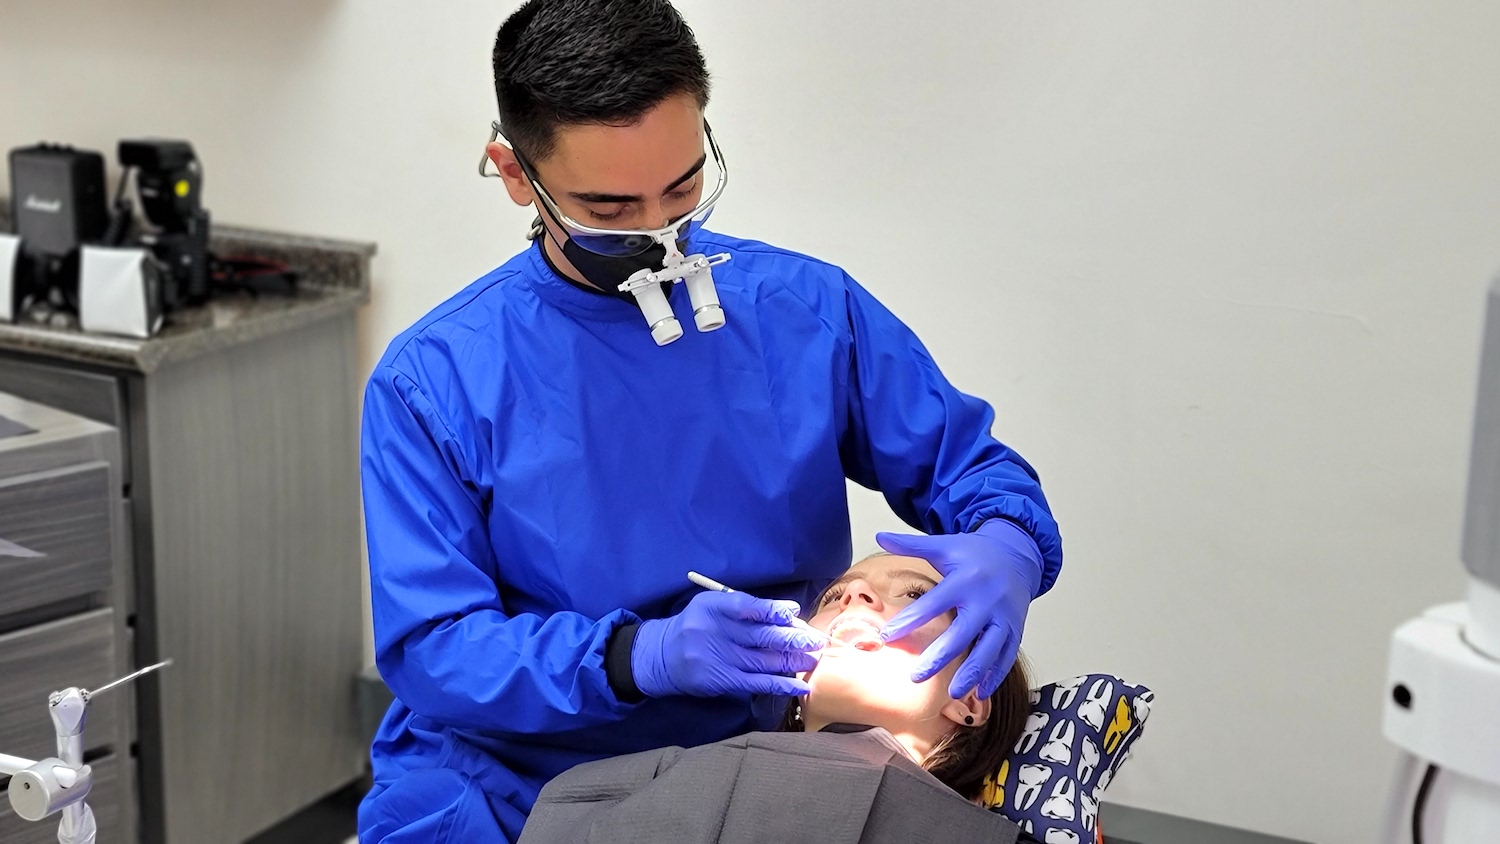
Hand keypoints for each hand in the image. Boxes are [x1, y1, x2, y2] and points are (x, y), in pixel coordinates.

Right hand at [632, 590, 822, 698]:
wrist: (662, 656)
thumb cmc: (695, 627)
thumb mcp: (710, 607)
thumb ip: (742, 607)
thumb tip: (786, 615)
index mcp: (711, 607)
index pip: (747, 607)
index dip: (773, 610)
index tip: (794, 613)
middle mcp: (713, 631)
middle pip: (760, 635)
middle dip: (792, 638)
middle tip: (816, 640)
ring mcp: (716, 658)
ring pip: (762, 660)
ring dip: (792, 661)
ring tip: (813, 659)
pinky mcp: (720, 680)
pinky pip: (756, 683)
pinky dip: (780, 685)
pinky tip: (799, 685)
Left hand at [876, 520, 1042, 698]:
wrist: (1016, 555)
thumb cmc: (974, 554)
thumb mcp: (944, 545)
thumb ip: (912, 544)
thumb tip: (880, 535)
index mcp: (965, 580)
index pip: (934, 603)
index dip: (910, 620)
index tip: (887, 637)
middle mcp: (986, 600)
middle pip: (961, 633)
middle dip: (939, 657)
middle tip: (916, 676)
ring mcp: (1003, 617)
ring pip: (988, 650)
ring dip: (971, 673)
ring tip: (951, 693)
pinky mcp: (1016, 630)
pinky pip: (1007, 656)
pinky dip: (994, 676)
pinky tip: (979, 693)